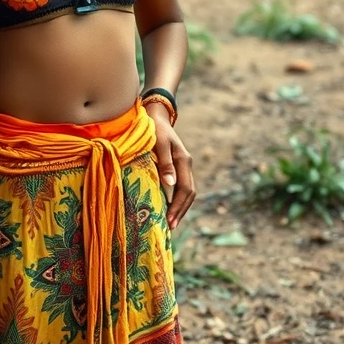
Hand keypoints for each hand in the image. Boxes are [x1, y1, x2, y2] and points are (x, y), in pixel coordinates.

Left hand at [144, 102, 195, 230]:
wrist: (156, 115)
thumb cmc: (154, 128)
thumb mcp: (159, 143)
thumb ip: (165, 162)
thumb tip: (170, 184)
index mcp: (183, 161)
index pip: (185, 190)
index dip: (178, 207)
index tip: (170, 221)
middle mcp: (185, 165)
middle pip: (189, 194)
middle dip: (180, 211)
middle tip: (170, 228)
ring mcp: (182, 166)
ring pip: (186, 191)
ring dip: (179, 207)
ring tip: (170, 222)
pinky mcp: (176, 166)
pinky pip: (180, 186)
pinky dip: (175, 199)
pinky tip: (167, 207)